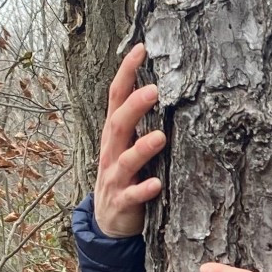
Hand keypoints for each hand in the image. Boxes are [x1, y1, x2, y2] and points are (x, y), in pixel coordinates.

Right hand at [92, 45, 165, 237]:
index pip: (116, 98)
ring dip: (142, 148)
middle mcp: (111, 152)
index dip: (126, 73)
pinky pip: (133, 196)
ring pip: (125, 160)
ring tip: (161, 136)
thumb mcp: (129, 145)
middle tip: (155, 89)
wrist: (108, 222)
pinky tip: (157, 185)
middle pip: (118, 125)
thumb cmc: (126, 176)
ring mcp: (115, 178)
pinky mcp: (122, 202)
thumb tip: (163, 86)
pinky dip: (144, 190)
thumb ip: (141, 121)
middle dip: (134, 107)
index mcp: (114, 135)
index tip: (141, 49)